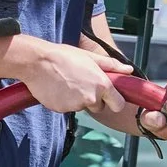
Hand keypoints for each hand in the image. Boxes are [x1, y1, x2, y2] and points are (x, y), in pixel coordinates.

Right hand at [12, 36, 128, 114]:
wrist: (37, 62)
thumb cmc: (63, 56)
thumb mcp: (90, 57)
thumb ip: (112, 66)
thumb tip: (129, 70)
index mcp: (102, 85)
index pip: (118, 105)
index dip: (113, 101)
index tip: (108, 96)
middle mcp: (91, 98)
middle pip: (99, 107)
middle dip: (93, 99)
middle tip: (81, 83)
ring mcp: (76, 106)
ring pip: (82, 107)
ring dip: (77, 99)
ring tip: (66, 83)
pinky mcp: (62, 110)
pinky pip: (67, 108)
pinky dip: (64, 101)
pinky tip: (58, 89)